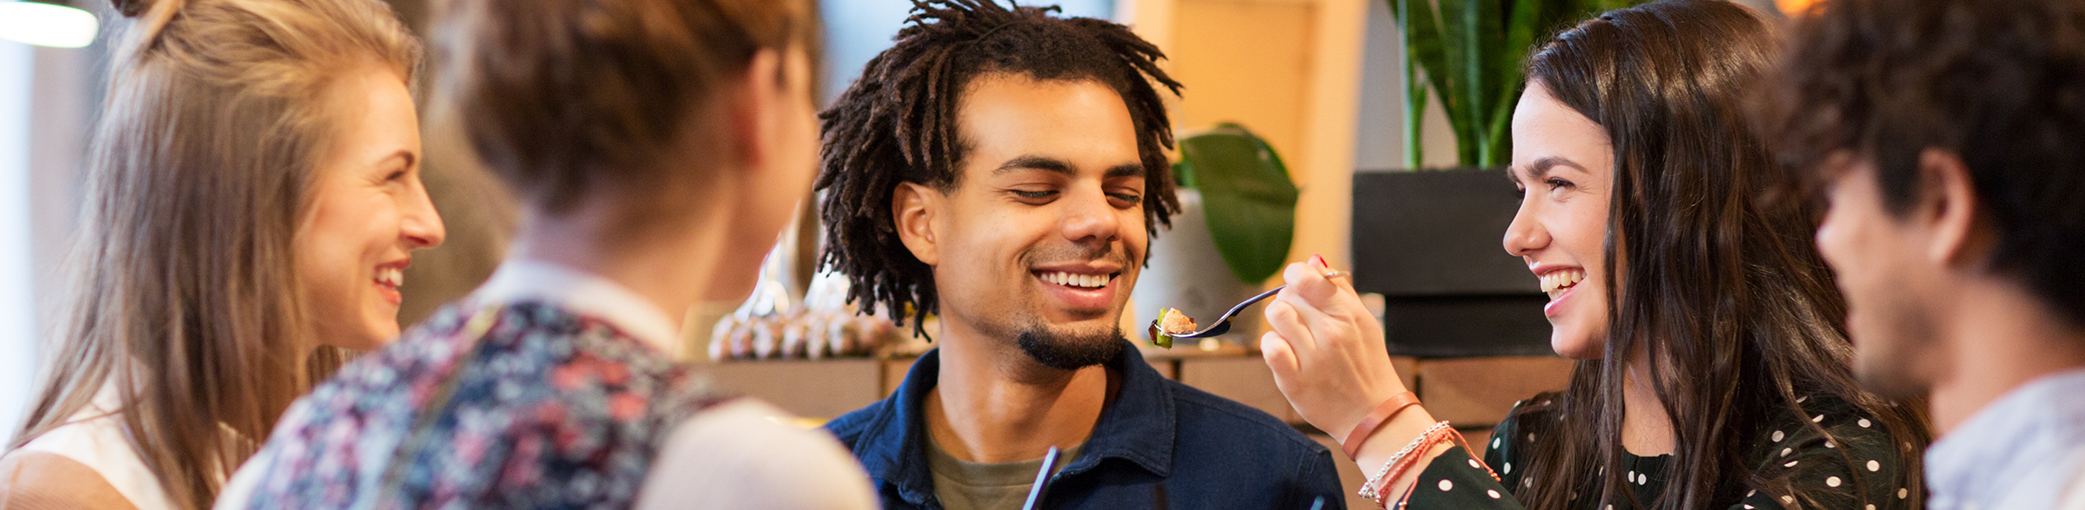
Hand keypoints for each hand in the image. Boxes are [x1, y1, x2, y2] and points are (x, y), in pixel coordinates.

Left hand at [1259, 256, 1408, 444]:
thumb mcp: (1364, 322)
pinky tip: (1284, 353)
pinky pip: (1270, 348)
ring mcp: (1313, 358)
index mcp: (1348, 314)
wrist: (1373, 416)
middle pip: (1288, 295)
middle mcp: (1331, 333)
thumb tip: (1314, 261)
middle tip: (1300, 320)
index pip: (1306, 277)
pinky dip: (1272, 346)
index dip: (1295, 276)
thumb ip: (1340, 290)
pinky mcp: (1296, 381)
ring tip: (1291, 335)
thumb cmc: (1367, 366)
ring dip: (1279, 323)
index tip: (1297, 285)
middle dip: (1289, 302)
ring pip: (1276, 316)